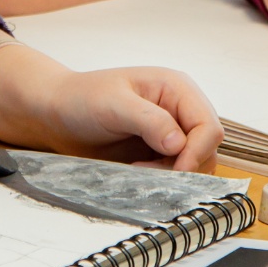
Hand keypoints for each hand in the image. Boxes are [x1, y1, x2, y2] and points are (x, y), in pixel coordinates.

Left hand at [0, 46, 221, 171]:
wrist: (58, 113)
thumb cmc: (83, 98)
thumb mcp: (114, 103)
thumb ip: (149, 121)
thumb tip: (180, 144)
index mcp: (176, 88)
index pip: (208, 126)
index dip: (197, 152)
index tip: (175, 170)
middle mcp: (180, 109)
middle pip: (207, 148)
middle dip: (183, 166)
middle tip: (146, 172)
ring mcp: (171, 131)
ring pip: (195, 163)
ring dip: (171, 174)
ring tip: (136, 170)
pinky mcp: (159, 150)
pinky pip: (175, 171)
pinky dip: (161, 178)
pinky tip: (136, 172)